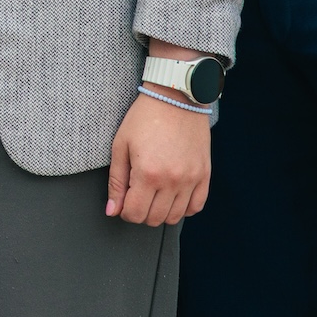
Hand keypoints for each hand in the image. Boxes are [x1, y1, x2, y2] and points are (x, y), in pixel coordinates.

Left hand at [106, 90, 211, 225]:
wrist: (175, 98)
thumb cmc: (144, 118)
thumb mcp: (121, 146)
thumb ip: (116, 182)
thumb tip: (112, 210)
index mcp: (147, 173)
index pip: (135, 213)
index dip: (125, 211)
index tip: (124, 201)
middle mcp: (172, 180)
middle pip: (154, 218)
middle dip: (141, 213)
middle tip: (137, 196)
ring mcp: (191, 179)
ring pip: (175, 217)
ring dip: (161, 212)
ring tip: (154, 195)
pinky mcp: (204, 175)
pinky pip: (196, 206)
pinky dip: (183, 207)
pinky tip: (173, 195)